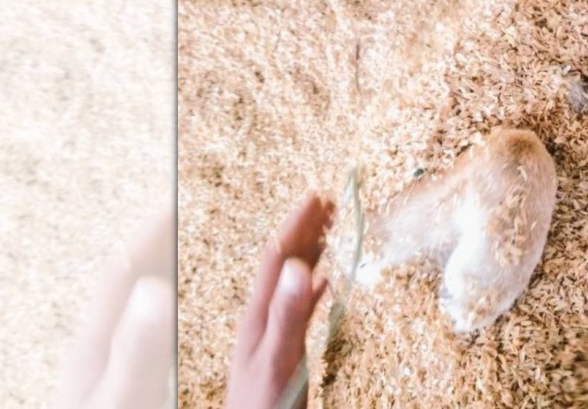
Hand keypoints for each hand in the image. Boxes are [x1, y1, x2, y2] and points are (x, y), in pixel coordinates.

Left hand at [53, 205, 175, 408]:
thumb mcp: (125, 394)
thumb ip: (138, 347)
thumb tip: (156, 289)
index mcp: (98, 342)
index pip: (123, 271)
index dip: (149, 234)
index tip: (176, 201)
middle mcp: (97, 346)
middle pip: (125, 280)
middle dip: (154, 243)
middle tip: (183, 212)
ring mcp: (102, 363)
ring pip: (130, 302)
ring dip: (155, 271)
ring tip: (181, 249)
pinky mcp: (112, 380)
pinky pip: (138, 326)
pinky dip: (158, 305)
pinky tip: (169, 315)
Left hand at [225, 193, 333, 408]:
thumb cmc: (263, 405)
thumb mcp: (279, 357)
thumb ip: (289, 315)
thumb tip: (300, 267)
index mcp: (259, 314)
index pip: (277, 257)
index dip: (295, 224)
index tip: (316, 198)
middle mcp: (262, 317)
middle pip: (283, 262)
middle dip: (304, 229)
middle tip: (328, 204)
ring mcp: (270, 331)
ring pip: (290, 280)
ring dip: (309, 251)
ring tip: (328, 229)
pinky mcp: (281, 346)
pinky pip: (299, 304)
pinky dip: (314, 286)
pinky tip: (323, 283)